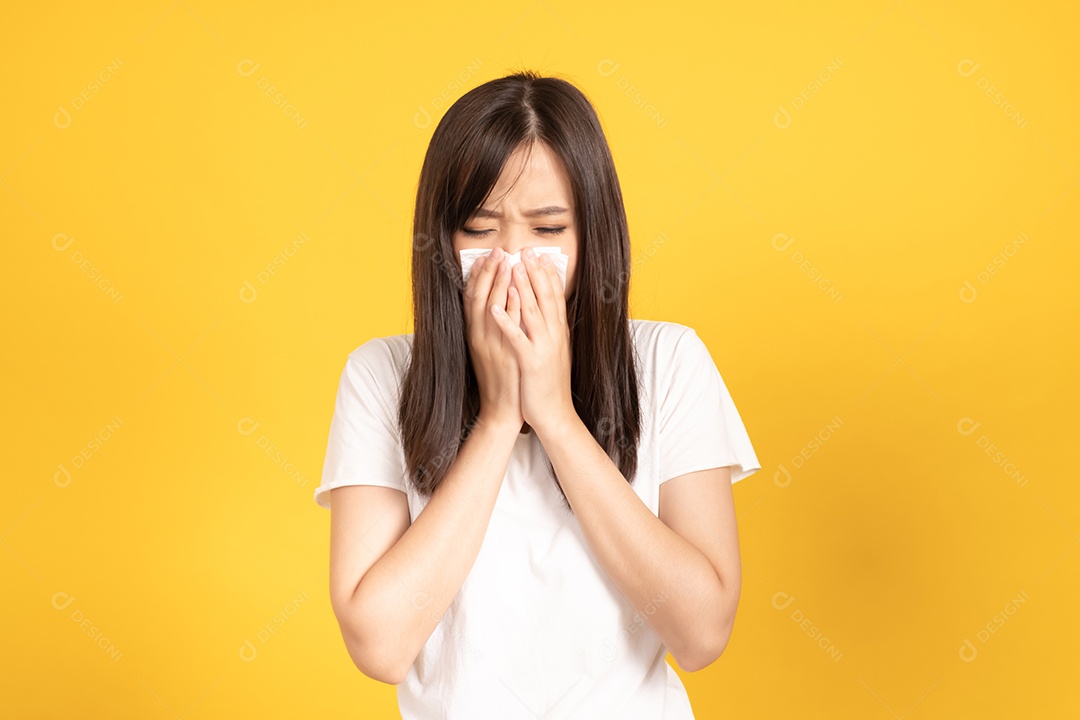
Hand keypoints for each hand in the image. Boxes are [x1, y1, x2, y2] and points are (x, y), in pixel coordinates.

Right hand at [463, 247, 524, 431]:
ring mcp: (493, 346)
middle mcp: (479, 338)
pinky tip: (519, 291)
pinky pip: (509, 327)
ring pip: (492, 308)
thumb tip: (495, 303)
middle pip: (479, 298)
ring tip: (508, 261)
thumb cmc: (499, 380)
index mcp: (474, 335)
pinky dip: (512, 307)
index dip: (477, 276)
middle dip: (488, 273)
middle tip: (497, 251)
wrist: (501, 411)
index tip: (485, 257)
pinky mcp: (507, 355)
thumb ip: (490, 327)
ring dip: (500, 283)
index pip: (472, 299)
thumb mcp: (488, 350)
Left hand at [488, 247, 574, 434]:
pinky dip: (506, 321)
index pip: (555, 298)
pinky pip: (516, 338)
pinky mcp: (531, 362)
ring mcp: (543, 348)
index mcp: (558, 333)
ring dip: (521, 288)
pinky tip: (495, 307)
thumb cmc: (549, 385)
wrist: (554, 415)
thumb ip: (550, 332)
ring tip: (511, 266)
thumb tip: (545, 313)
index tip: (540, 256)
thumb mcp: (553, 353)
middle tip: (525, 250)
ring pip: (532, 312)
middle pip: (545, 298)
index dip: (547, 275)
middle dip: (534, 273)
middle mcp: (554, 337)